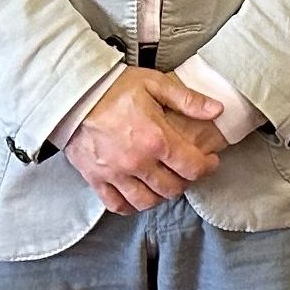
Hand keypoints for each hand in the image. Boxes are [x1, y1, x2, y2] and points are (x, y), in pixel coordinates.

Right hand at [63, 66, 225, 213]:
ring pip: (147, 201)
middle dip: (185, 181)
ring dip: (160, 196)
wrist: (73, 94)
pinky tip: (137, 195)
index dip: (207, 166)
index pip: (192, 167)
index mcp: (156, 139)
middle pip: (172, 188)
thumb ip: (188, 99)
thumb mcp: (155, 84)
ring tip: (163, 183)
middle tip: (185, 170)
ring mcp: (116, 174)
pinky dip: (130, 205)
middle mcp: (138, 162)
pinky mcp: (96, 179)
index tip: (209, 161)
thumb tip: (216, 110)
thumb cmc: (114, 87)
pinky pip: (117, 204)